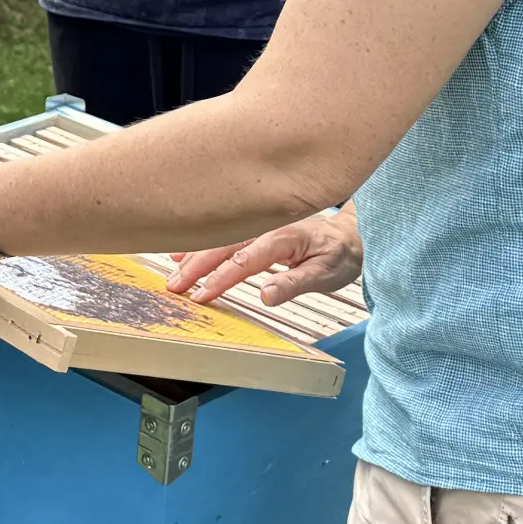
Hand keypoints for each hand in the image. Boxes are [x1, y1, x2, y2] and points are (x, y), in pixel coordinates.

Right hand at [167, 212, 361, 306]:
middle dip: (196, 266)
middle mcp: (266, 229)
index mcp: (281, 238)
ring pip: (220, 240)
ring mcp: (259, 227)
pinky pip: (224, 236)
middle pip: (223, 246)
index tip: (201, 296)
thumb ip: (295, 284)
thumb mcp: (326, 274)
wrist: (351, 235)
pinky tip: (182, 252)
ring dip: (194, 255)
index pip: (244, 260)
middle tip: (174, 286)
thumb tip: (266, 295)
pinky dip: (202, 244)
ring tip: (171, 270)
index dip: (220, 279)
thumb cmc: (340, 256)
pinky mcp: (256, 230)